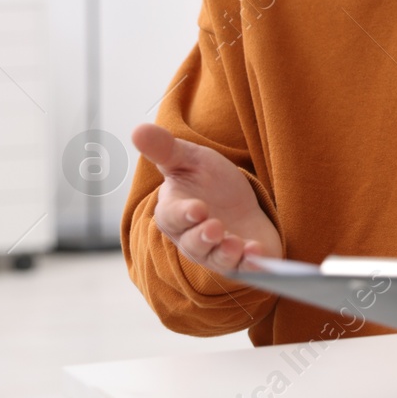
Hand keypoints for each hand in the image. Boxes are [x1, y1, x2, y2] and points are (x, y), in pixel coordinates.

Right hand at [133, 124, 282, 274]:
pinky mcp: (241, 262)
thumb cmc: (208, 180)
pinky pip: (244, 268)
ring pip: (216, 259)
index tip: (197, 208)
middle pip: (193, 244)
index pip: (172, 218)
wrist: (239, 200)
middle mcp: (192, 238)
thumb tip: (137, 129)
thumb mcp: (190, 159)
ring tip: (237, 243)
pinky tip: (259, 254)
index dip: (183, 215)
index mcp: (174, 213)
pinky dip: (251, 264)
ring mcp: (216, 252)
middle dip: (203, 238)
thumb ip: (165, 148)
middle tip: (215, 227)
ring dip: (226, 253)